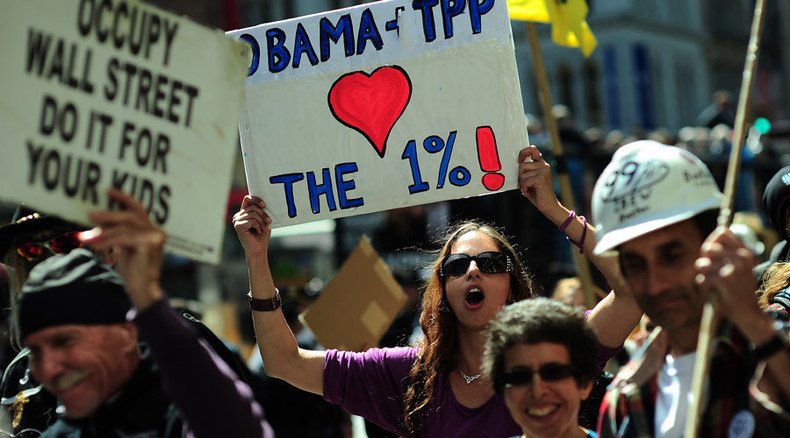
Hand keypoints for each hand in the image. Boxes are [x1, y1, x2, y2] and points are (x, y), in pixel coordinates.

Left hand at [79, 188, 164, 309]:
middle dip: (109, 214)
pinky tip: (95, 244)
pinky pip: (123, 238)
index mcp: (152, 230)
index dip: (124, 198)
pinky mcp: (148, 245)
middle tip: (90, 214)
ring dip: (104, 231)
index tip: (108, 191)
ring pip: (125, 227)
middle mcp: (156, 231)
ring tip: (88, 235)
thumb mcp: (123, 248)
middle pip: (130, 216)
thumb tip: (97, 220)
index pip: (138, 209)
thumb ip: (116, 234)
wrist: (143, 291)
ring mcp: (155, 238)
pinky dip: (107, 240)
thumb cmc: (134, 271)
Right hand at [232, 195, 270, 256]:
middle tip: (268, 222)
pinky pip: (251, 220)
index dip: (256, 200)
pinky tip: (258, 231)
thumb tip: (264, 204)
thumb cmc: (261, 236)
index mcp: (244, 212)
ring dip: (261, 222)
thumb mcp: (264, 221)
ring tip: (262, 228)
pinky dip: (258, 225)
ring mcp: (237, 220)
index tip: (264, 205)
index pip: (248, 199)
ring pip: (253, 213)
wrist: (259, 249)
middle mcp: (239, 215)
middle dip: (263, 214)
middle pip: (253, 207)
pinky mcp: (238, 226)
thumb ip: (262, 212)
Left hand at [517, 145, 558, 213]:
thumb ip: (527, 171)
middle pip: (522, 165)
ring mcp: (543, 171)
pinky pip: (524, 181)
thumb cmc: (538, 194)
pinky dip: (525, 188)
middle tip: (526, 185)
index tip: (519, 160)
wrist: (549, 206)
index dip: (524, 152)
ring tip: (530, 189)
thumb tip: (517, 164)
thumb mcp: (531, 180)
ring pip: (522, 174)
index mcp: (542, 165)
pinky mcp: (541, 178)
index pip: (533, 150)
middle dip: (521, 177)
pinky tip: (530, 192)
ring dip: (523, 184)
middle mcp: (544, 166)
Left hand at [694, 226, 760, 326]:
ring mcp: (733, 267)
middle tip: (711, 271)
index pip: (721, 232)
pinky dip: (704, 286)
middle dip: (704, 260)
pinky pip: (701, 279)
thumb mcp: (737, 268)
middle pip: (707, 248)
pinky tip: (713, 290)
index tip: (712, 254)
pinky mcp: (724, 279)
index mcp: (745, 252)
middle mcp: (741, 256)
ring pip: (702, 264)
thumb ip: (724, 254)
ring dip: (703, 275)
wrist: (748, 311)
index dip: (711, 242)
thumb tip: (707, 245)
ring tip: (712, 282)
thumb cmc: (738, 289)